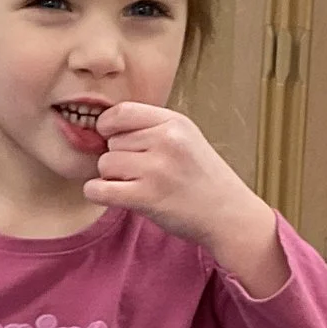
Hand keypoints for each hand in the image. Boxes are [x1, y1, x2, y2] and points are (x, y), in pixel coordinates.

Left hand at [85, 102, 286, 294]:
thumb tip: (103, 128)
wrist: (229, 215)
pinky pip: (98, 190)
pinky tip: (111, 196)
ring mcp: (157, 169)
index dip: (108, 126)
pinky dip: (97, 193)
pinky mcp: (147, 198)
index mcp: (174, 122)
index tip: (111, 138)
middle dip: (119, 158)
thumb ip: (150, 129)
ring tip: (139, 186)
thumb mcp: (187, 138)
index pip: (120, 112)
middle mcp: (166, 141)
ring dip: (113, 178)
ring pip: (105, 165)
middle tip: (143, 173)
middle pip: (111, 142)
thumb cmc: (204, 179)